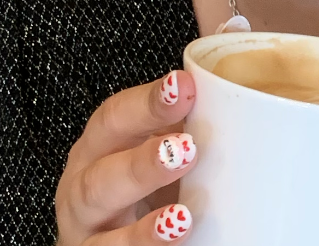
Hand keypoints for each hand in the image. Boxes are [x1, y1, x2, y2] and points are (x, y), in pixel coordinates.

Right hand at [55, 71, 196, 244]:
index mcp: (100, 144)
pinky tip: (172, 236)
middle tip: (187, 150)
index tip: (184, 87)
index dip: (149, 101)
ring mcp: (85, 227)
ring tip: (180, 214)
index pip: (116, 115)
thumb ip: (184, 125)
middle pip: (102, 171)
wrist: (113, 236)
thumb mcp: (159, 148)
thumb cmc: (143, 183)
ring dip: (141, 218)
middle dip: (143, 162)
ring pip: (101, 217)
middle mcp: (83, 182)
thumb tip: (235, 96)